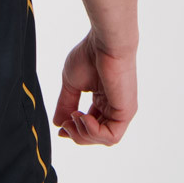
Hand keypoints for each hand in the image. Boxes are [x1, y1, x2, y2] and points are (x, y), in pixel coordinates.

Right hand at [52, 30, 136, 145]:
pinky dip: (93, 132)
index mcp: (103, 100)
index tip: (60, 127)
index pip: (90, 126)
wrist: (105, 43)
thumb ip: (66, 104)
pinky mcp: (125, 112)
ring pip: (103, 139)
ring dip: (84, 134)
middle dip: (77, 135)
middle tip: (65, 124)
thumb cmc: (90, 55)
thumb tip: (58, 123)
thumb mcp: (71, 84)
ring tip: (74, 116)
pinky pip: (111, 136)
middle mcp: (113, 108)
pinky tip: (83, 117)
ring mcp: (121, 111)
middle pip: (96, 136)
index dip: (74, 130)